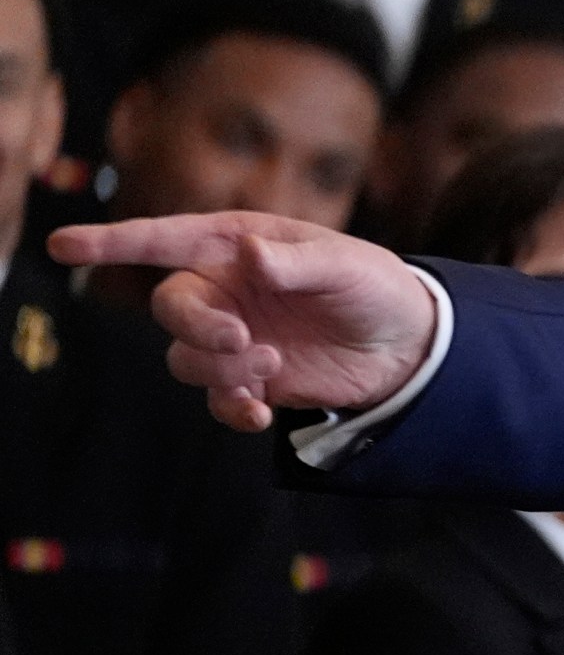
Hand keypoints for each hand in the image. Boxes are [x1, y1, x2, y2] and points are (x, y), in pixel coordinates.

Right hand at [49, 212, 435, 433]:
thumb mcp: (346, 266)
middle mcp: (226, 289)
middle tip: (241, 339)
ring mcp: (234, 335)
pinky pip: (215, 399)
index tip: (64, 245)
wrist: (408, 346)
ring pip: (187, 357)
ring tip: (275, 363)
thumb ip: (294, 262)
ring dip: (223, 368)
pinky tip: (262, 413)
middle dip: (196, 327)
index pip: (165, 240)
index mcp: (238, 246)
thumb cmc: (377, 288)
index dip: (113, 242)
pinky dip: (231, 409)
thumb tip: (249, 255)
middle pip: (171, 307)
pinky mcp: (251, 378)